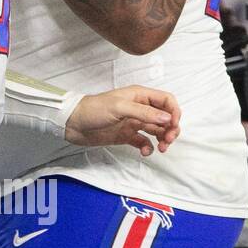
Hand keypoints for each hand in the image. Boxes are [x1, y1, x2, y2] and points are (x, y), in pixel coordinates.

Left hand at [65, 85, 180, 153]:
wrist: (72, 123)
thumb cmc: (93, 109)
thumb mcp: (119, 108)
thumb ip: (144, 112)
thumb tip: (167, 118)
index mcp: (139, 96)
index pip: (166, 100)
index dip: (174, 112)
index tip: (173, 125)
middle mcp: (139, 108)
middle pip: (165, 117)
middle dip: (171, 128)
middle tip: (167, 140)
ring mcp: (133, 122)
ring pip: (157, 130)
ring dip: (163, 138)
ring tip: (161, 148)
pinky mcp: (126, 135)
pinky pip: (144, 141)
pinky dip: (148, 147)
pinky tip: (145, 151)